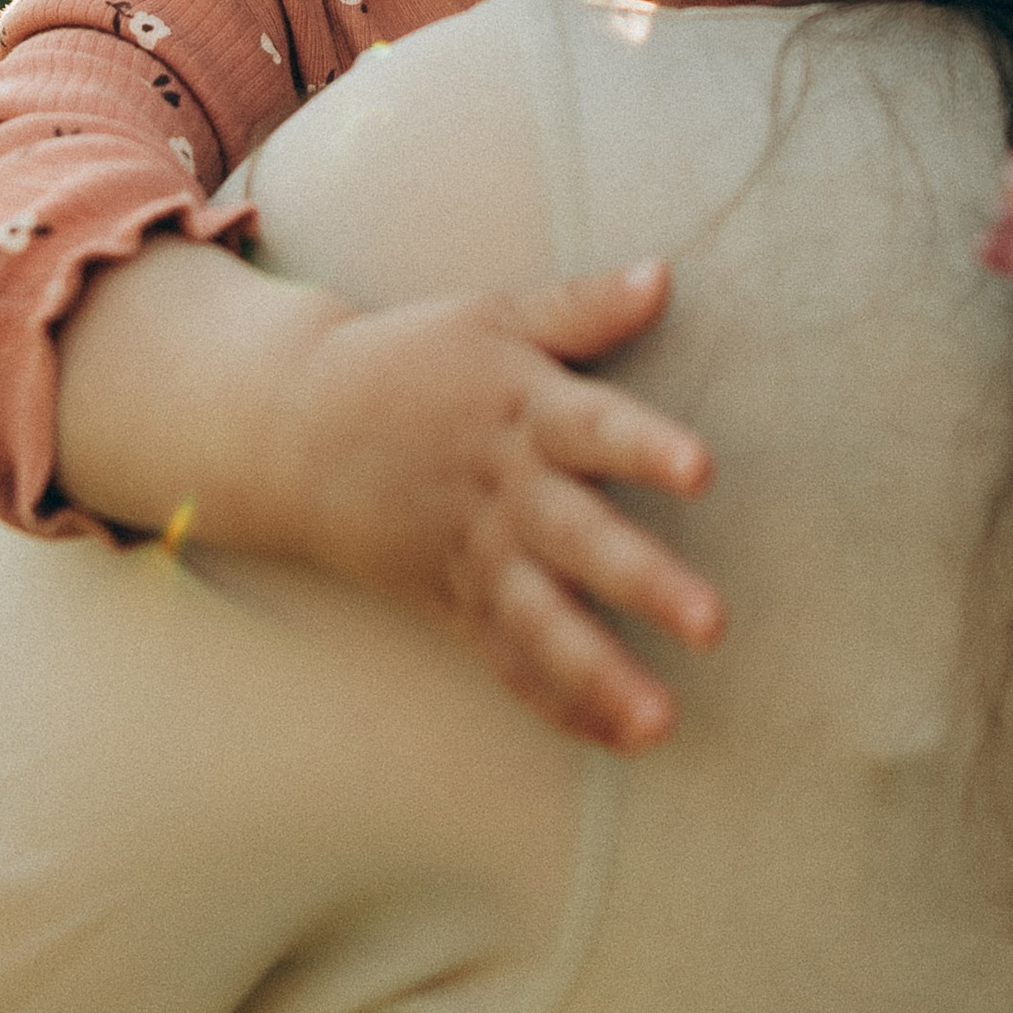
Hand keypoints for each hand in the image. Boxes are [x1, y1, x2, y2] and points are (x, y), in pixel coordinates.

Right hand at [276, 260, 722, 751]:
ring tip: (663, 719)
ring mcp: (474, 554)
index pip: (592, 427)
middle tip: (714, 621)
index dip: (647, 447)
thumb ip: (581, 307)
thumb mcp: (493, 317)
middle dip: (641, 581)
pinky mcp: (453, 601)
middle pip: (577, 538)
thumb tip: (664, 275)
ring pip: (539, 621)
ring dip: (600, 672)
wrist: (297, 425)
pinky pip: (508, 661)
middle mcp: (503, 489)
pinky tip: (624, 737)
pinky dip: (560, 702)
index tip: (704, 470)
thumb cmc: (417, 361)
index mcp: (521, 409)